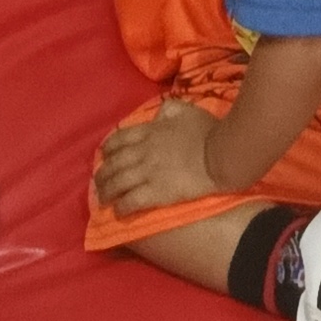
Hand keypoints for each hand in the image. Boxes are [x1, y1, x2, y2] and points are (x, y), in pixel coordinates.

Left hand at [93, 100, 233, 217]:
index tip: (105, 156)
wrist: (221, 156)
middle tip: (99, 183)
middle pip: (113, 164)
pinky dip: (122, 208)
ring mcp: (148, 173)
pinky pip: (131, 202)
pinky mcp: (155, 193)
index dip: (108, 149)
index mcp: (150, 132)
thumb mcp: (188, 110)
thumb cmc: (209, 132)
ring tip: (103, 201)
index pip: (119, 139)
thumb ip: (171, 108)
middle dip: (102, 175)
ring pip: (117, 184)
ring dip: (106, 193)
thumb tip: (160, 110)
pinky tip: (119, 213)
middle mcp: (143, 152)